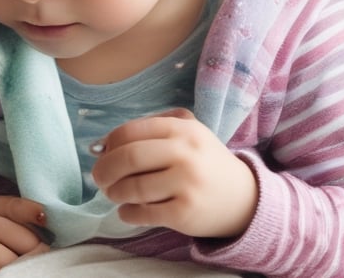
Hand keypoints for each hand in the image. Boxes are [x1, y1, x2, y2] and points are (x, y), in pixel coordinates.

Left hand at [90, 108, 257, 237]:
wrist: (244, 198)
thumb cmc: (204, 162)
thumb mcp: (187, 134)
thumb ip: (149, 130)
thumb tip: (102, 145)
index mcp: (182, 129)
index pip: (129, 132)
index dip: (109, 145)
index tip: (104, 154)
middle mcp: (185, 153)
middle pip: (126, 158)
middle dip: (103, 170)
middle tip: (99, 178)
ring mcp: (186, 184)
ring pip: (131, 188)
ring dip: (114, 193)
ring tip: (115, 194)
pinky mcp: (184, 213)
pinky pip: (141, 214)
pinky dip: (126, 213)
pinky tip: (128, 211)